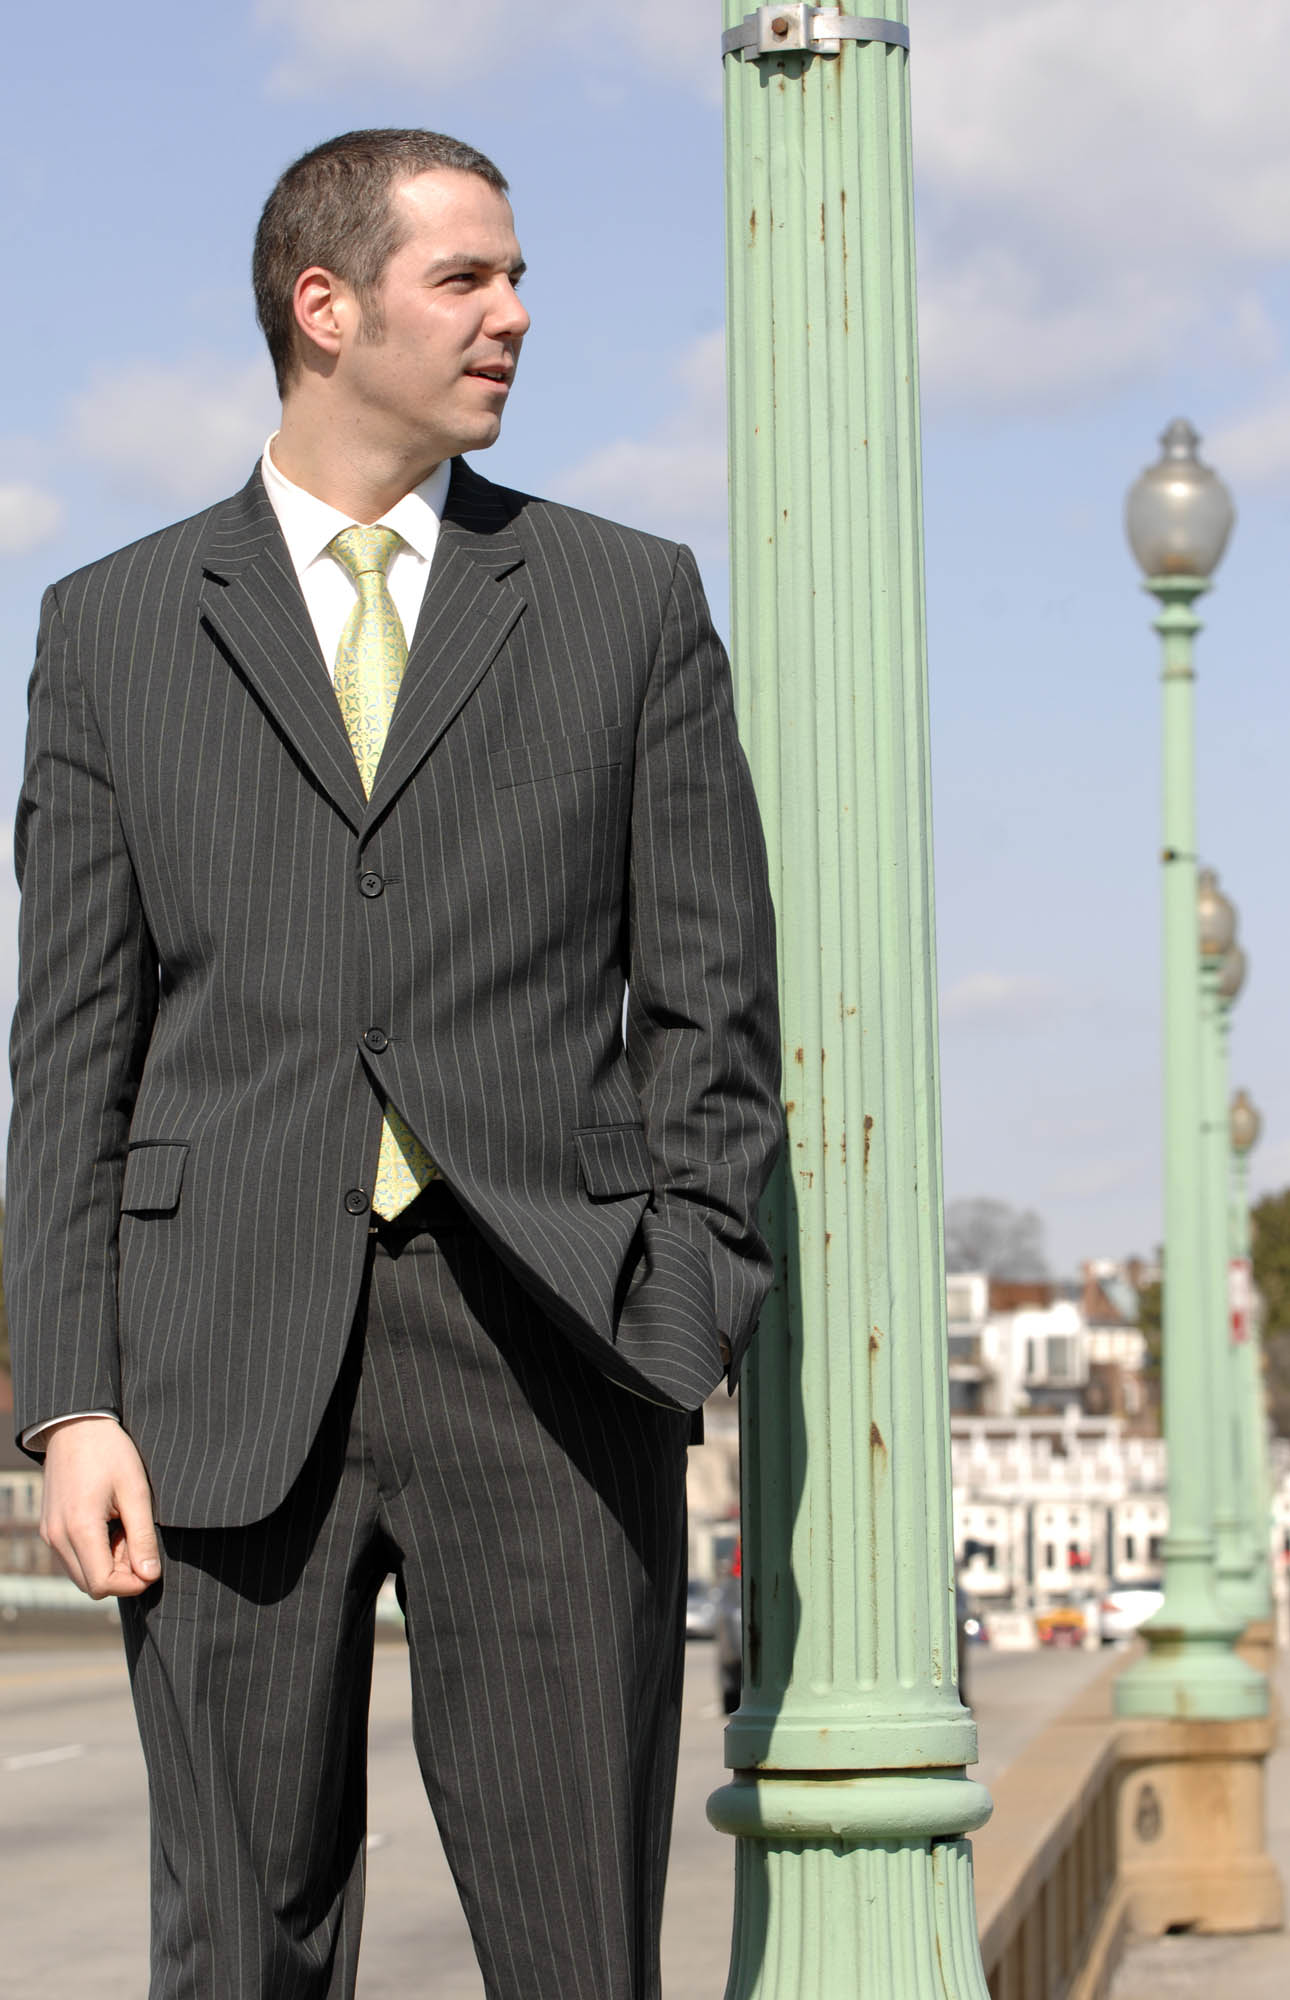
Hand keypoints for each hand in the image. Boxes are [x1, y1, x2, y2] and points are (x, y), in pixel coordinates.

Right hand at [40, 1418, 160, 1597]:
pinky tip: (111, 1527)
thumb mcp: (136, 1492)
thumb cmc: (110, 1453)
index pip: (102, 1584)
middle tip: (139, 1543)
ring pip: (81, 1574)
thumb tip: (150, 1576)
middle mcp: (57, 1537)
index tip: (151, 1566)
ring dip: (107, 1565)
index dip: (132, 1584)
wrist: (76, 1425)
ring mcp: (50, 1534)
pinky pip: (72, 1558)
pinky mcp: (49, 1529)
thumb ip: (143, 1537)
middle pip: (90, 1585)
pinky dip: (94, 1554)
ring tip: (126, 1530)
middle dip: (120, 1575)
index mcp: (79, 1529)